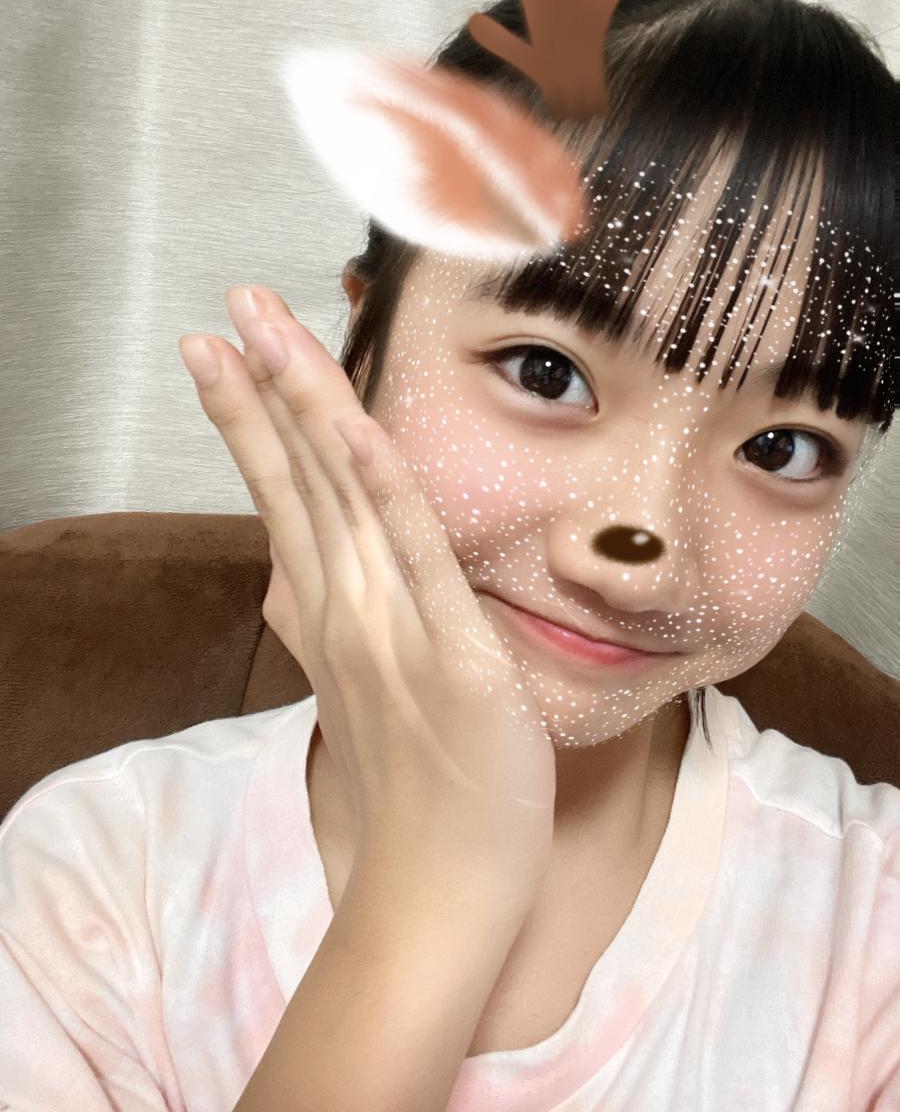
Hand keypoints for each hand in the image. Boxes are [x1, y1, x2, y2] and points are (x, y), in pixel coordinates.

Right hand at [178, 287, 555, 906]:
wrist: (440, 894)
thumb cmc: (419, 793)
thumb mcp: (365, 692)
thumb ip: (337, 620)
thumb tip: (302, 574)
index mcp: (333, 616)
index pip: (287, 497)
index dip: (253, 422)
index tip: (223, 354)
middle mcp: (349, 613)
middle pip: (299, 480)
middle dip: (263, 388)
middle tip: (227, 309)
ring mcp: (394, 633)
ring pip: (344, 500)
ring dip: (306, 410)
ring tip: (264, 333)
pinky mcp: (454, 660)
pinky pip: (418, 560)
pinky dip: (385, 493)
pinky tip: (356, 431)